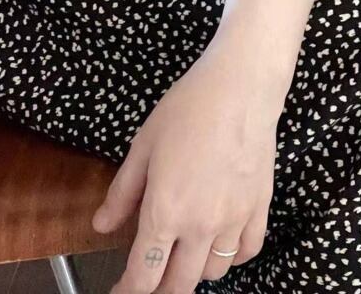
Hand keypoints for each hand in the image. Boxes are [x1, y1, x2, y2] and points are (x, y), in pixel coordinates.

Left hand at [91, 29, 283, 292]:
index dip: (127, 291)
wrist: (240, 87)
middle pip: (178, 285)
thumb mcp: (143, 145)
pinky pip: (247, 251)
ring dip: (194, 271)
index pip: (143, 275)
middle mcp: (200, 226)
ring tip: (184, 253)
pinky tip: (220, 241)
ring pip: (213, 272)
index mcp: (165, 211)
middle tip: (149, 280)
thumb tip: (101, 226)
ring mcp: (234, 220)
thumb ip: (122, 192)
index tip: (119, 291)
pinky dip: (232, 255)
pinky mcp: (260, 207)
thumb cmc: (188, 108)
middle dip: (159, 290)